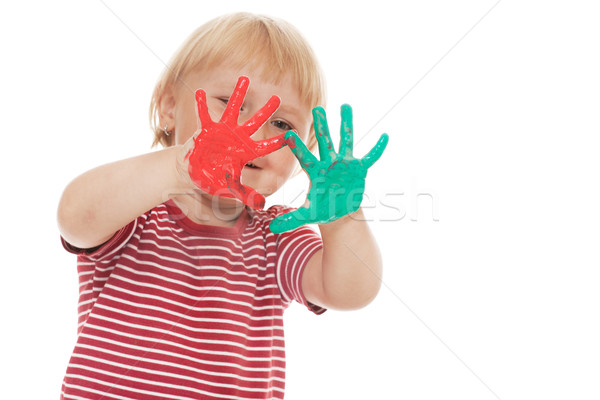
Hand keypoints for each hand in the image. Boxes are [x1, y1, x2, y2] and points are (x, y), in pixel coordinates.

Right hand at [185, 76, 285, 208]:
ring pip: (233, 109)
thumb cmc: (215, 179)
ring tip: (244, 78)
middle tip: (277, 97)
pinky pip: (204, 114)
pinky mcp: (207, 129)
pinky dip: (201, 104)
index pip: (267, 146)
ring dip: (238, 95)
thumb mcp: (231, 188)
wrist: (195, 172)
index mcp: (247, 152)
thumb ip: (246, 195)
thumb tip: (262, 206)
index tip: (292, 135)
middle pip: (255, 122)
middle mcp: (238, 138)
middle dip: (266, 110)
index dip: (278, 141)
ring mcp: (223, 131)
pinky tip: (200, 91)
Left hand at [269, 105, 388, 232]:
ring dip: (346, 124)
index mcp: (315, 172)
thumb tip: (272, 228)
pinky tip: (385, 136)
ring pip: (346, 140)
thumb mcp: (307, 215)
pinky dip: (378, 148)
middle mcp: (329, 163)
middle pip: (325, 141)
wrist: (340, 210)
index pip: (304, 157)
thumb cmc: (322, 209)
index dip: (297, 146)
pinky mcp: (359, 169)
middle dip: (321, 125)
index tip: (288, 134)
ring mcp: (345, 164)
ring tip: (346, 105)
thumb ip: (291, 219)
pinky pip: (370, 157)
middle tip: (317, 108)